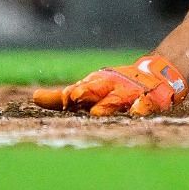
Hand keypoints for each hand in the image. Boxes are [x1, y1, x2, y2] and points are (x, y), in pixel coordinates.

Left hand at [31, 53, 186, 116]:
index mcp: (95, 84)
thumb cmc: (114, 87)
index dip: (68, 95)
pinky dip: (141, 107)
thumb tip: (34, 98)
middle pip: (96, 90)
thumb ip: (62, 97)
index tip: (60, 98)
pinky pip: (146, 104)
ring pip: (117, 99)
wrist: (154, 77)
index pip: (78, 90)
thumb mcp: (89, 89)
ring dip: (108, 105)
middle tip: (73, 98)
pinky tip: (136, 112)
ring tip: (97, 112)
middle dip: (84, 93)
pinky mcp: (150, 101)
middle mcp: (111, 88)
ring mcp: (130, 94)